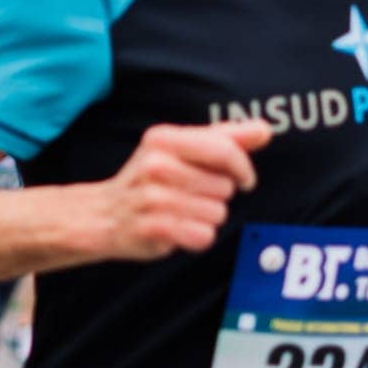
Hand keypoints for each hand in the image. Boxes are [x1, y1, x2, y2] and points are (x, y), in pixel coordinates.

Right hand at [92, 120, 271, 261]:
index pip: (225, 150)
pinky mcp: (153, 227)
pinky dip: (197, 237)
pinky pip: (203, 235)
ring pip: (217, 213)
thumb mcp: (181, 149)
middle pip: (225, 186)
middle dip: (216, 195)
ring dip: (206, 217)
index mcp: (163, 139)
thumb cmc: (149, 179)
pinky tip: (179, 229)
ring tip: (182, 212)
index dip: (242, 168)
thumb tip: (263, 130)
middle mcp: (155, 165)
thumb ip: (225, 137)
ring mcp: (152, 197)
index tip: (242, 179)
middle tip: (190, 195)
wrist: (104, 213)